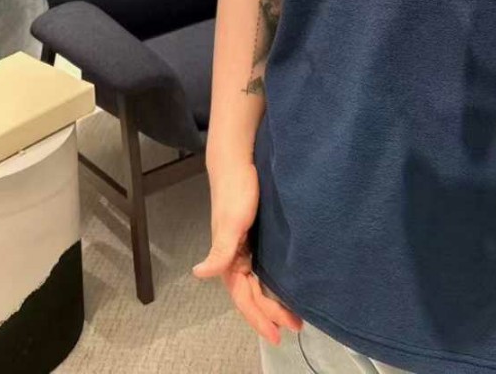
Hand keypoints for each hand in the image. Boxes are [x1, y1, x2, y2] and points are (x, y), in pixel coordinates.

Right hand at [191, 159, 303, 346]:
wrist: (238, 161)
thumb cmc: (236, 191)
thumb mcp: (231, 222)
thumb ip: (219, 250)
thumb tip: (199, 274)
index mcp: (228, 260)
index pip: (244, 299)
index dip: (259, 318)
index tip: (278, 334)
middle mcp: (235, 259)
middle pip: (253, 295)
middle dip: (271, 314)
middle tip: (296, 326)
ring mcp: (245, 249)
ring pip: (258, 284)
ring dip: (273, 301)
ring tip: (293, 313)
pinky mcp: (254, 237)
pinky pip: (262, 269)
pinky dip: (272, 283)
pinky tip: (285, 285)